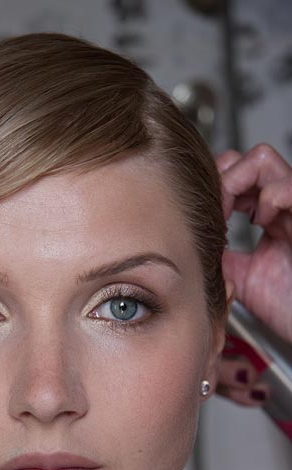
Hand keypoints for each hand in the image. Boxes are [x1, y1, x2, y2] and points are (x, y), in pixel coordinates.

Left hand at [215, 143, 291, 406]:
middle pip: (247, 160)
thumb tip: (189, 243)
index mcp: (269, 218)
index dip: (215, 186)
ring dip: (239, 179)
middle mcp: (282, 208)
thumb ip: (219, 254)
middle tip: (215, 208)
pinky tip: (262, 219)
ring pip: (264, 160)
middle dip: (223, 176)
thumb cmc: (287, 307)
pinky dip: (271, 194)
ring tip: (234, 211)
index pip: (237, 176)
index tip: (203, 212)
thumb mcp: (239, 276)